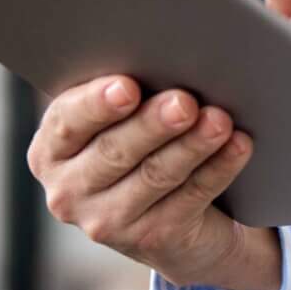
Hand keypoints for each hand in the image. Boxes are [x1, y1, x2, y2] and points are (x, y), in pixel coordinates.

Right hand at [25, 75, 278, 289]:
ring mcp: (107, 222)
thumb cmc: (143, 141)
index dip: (97, 104)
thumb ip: (127, 87)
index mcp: (52, 149)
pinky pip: (190, 198)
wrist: (171, 219)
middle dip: (153, 124)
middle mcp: (69, 191)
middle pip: (114, 152)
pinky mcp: (152, 240)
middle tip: (185, 101)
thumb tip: (165, 49)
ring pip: (155, 176)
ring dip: (192, 145)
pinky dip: (218, 168)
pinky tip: (238, 145)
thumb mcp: (122, 118)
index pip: (68, 122)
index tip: (127, 86)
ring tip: (220, 119)